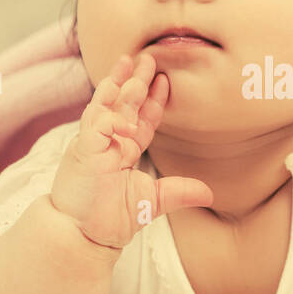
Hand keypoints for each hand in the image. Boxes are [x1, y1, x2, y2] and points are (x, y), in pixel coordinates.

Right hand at [50, 51, 212, 250]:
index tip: (166, 82)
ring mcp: (93, 143)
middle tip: (149, 58)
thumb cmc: (109, 220)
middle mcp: (108, 142)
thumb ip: (179, 192)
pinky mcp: (82, 149)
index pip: (141, 119)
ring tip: (130, 61)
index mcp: (123, 151)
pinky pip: (97, 123)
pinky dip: (113, 118)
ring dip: (118, 83)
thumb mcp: (153, 201)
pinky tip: (128, 122)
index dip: (153, 100)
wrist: (84, 236)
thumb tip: (210, 193)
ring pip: (106, 104)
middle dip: (136, 81)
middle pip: (124, 104)